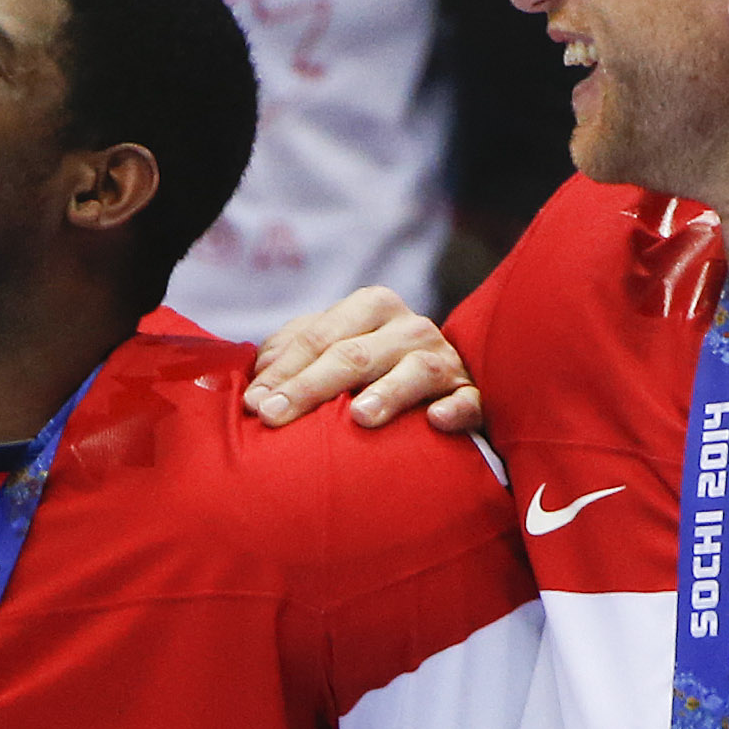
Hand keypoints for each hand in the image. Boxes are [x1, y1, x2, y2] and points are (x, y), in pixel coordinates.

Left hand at [247, 289, 483, 435]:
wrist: (445, 385)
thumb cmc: (373, 371)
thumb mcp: (334, 349)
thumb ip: (296, 351)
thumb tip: (258, 376)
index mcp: (372, 307)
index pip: (320, 336)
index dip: (284, 369)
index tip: (254, 403)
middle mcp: (410, 327)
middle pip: (356, 355)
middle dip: (311, 386)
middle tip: (274, 416)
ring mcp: (445, 360)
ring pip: (416, 371)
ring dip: (389, 393)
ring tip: (358, 417)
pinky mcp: (474, 394)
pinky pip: (470, 401)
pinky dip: (456, 409)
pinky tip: (437, 421)